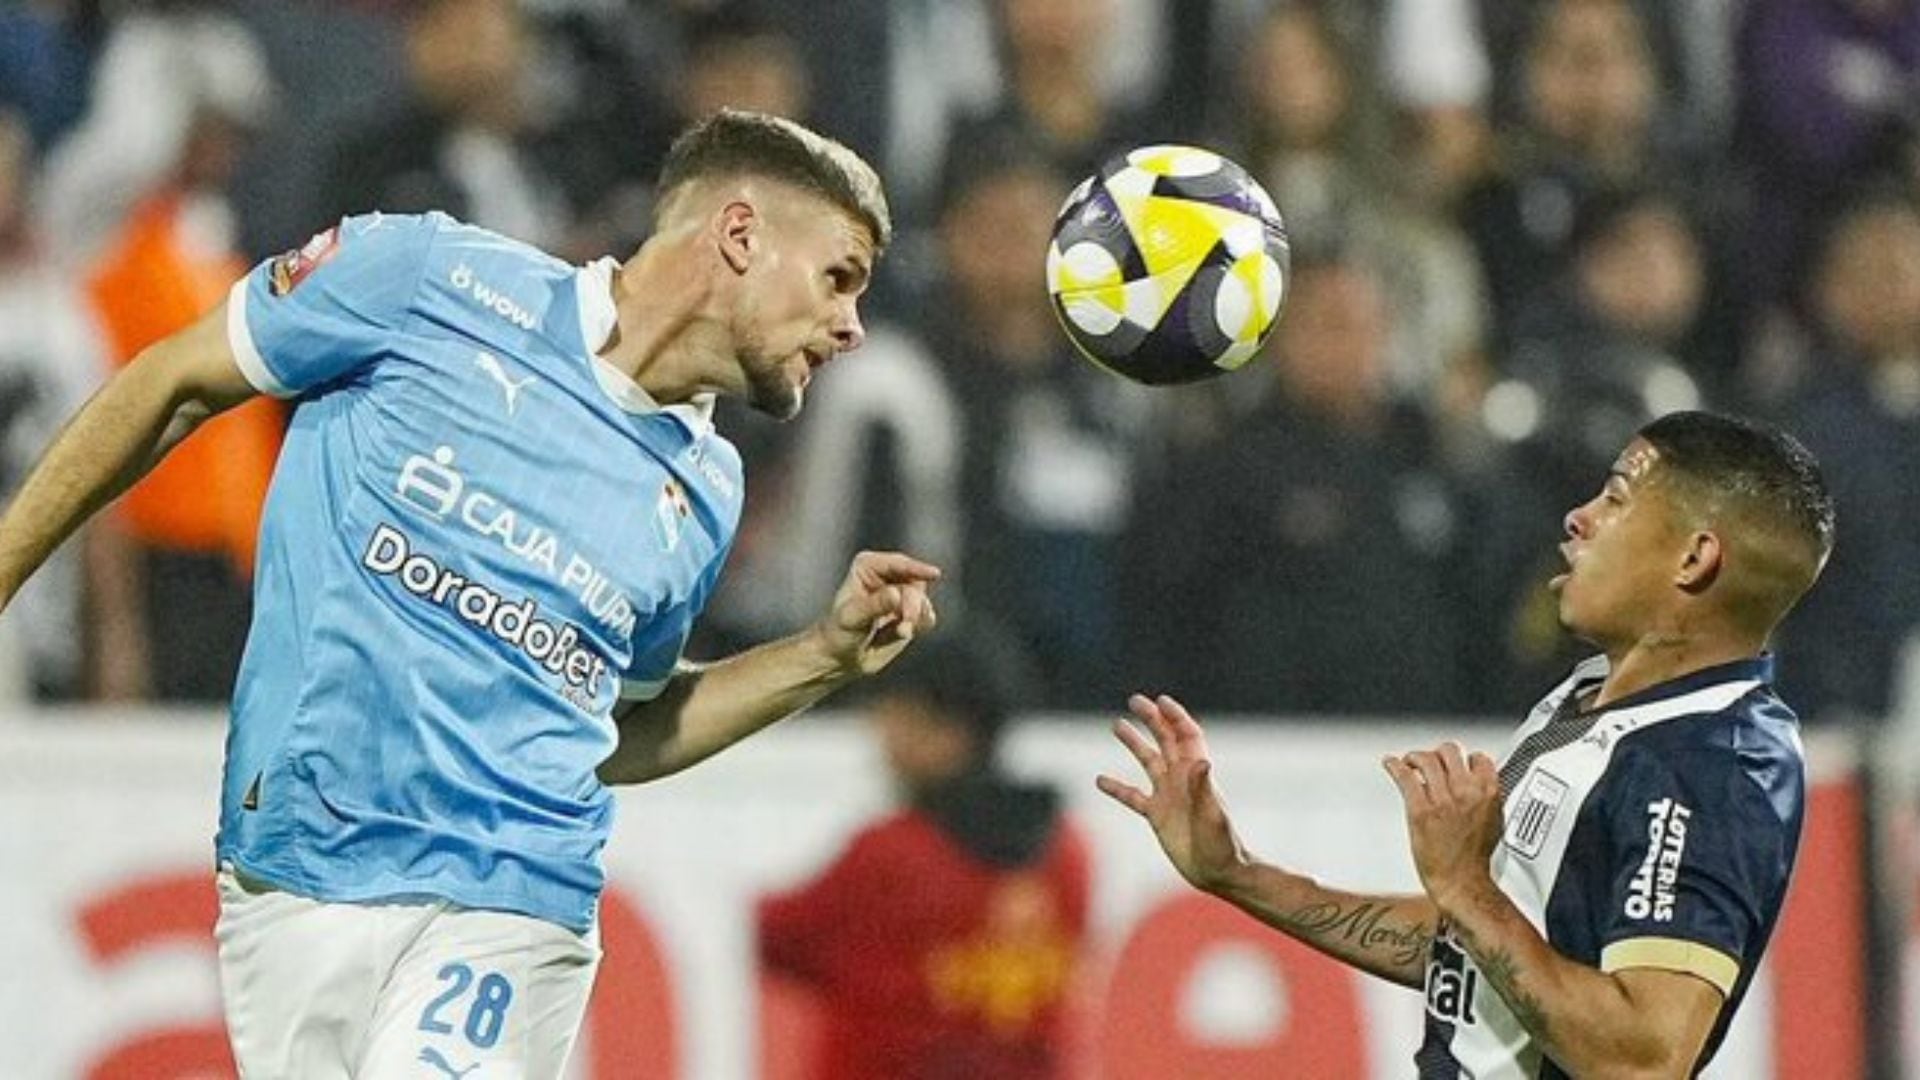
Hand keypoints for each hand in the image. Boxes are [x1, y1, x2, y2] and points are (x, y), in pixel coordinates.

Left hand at [812, 550, 940, 675]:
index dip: (917, 569)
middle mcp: (888, 575)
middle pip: (916, 583)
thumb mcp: (852, 617)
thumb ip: (874, 605)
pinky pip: (927, 616)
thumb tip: (896, 595)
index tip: (934, 574)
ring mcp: (901, 594)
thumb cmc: (839, 632)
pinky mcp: (910, 613)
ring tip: (900, 632)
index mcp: (868, 566)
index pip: (899, 564)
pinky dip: (920, 626)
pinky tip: (903, 633)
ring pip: (923, 601)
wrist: (841, 656)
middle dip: (913, 604)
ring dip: (916, 618)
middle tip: (905, 624)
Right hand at [1097, 693, 1246, 891]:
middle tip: (1134, 700)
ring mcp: (1168, 796)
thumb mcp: (1213, 816)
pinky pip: (1133, 796)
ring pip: (1148, 761)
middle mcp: (1181, 779)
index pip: (1186, 736)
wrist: (1217, 872)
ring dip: (1134, 743)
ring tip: (1117, 724)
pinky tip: (1100, 780)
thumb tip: (1201, 761)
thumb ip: (1204, 789)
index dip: (1176, 717)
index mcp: (1197, 774)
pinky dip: (1116, 788)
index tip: (1160, 701)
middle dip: (1152, 719)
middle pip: (1165, 740)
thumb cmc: (1222, 845)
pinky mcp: (1156, 815)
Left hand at [1382, 742, 1502, 911]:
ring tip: (1410, 762)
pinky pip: (1405, 777)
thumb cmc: (1475, 859)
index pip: (1477, 758)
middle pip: (1449, 752)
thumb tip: (1479, 789)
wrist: (1461, 882)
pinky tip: (1391, 764)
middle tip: (1430, 761)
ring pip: (1426, 759)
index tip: (1456, 761)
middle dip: (1438, 755)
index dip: (1464, 758)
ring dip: (1415, 757)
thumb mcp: (1494, 821)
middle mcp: (1465, 791)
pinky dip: (1395, 766)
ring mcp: (1442, 799)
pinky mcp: (1420, 809)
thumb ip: (1486, 799)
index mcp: (1488, 793)